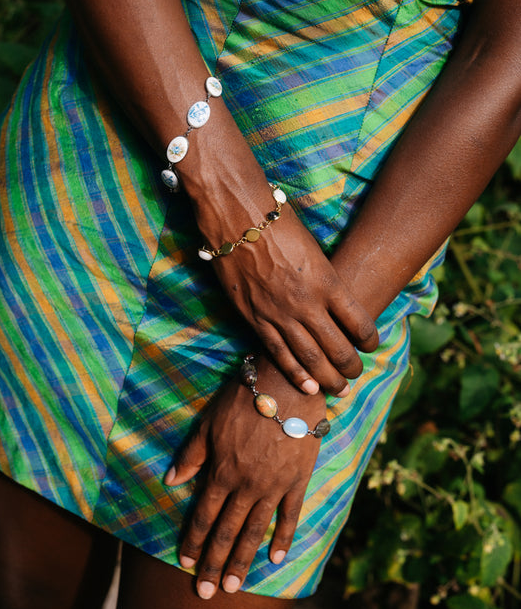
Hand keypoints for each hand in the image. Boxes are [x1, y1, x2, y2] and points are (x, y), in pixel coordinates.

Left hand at [164, 358, 326, 598]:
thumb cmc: (242, 400)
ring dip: (243, 561)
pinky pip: (290, 515)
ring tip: (234, 587)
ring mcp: (274, 486)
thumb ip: (191, 456)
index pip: (204, 516)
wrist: (285, 386)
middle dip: (215, 564)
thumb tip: (172, 482)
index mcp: (222, 472)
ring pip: (255, 531)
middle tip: (206, 593)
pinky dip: (283, 538)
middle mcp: (246, 486)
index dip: (194, 541)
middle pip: (227, 532)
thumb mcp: (208, 424)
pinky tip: (276, 558)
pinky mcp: (297, 480)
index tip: (185, 563)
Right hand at [209, 204, 377, 396]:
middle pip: (338, 348)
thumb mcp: (314, 249)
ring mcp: (281, 315)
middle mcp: (308, 304)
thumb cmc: (278, 224)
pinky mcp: (256, 319)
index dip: (369, 339)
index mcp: (328, 282)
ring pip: (311, 358)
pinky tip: (308, 387)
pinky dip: (296, 373)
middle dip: (351, 366)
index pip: (359, 322)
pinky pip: (279, 354)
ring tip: (339, 389)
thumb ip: (326, 278)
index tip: (371, 345)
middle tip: (356, 375)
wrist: (237, 218)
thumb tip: (336, 299)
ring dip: (328, 378)